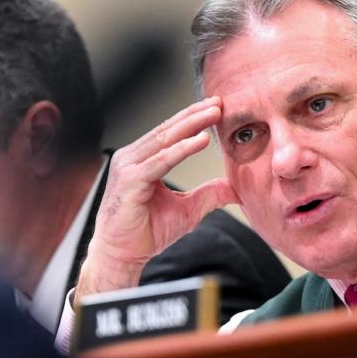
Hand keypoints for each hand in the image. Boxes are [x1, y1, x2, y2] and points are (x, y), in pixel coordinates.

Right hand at [76, 97, 237, 297]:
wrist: (121, 255)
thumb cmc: (145, 232)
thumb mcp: (187, 210)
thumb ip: (208, 195)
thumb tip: (234, 189)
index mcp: (141, 160)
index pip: (170, 133)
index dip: (193, 119)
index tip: (217, 108)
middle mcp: (132, 158)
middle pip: (168, 130)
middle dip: (195, 115)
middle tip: (219, 102)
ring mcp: (128, 167)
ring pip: (165, 140)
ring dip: (191, 125)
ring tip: (214, 114)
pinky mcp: (130, 181)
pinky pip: (160, 161)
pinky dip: (182, 150)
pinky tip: (201, 140)